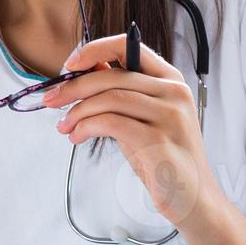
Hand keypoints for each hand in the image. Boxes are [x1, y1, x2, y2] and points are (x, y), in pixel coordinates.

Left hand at [42, 33, 222, 229]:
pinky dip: (86, 127)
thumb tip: (87, 72)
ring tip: (65, 126)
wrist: (194, 198)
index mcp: (171, 80)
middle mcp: (174, 92)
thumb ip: (124, 94)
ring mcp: (169, 116)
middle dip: (74, 87)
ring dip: (77, 111)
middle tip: (52, 100)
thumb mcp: (146, 118)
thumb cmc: (165, 158)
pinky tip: (77, 137)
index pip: (130, 46)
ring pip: (109, 98)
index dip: (95, 50)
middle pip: (113, 75)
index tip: (69, 65)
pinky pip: (111, 123)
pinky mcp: (158, 140)